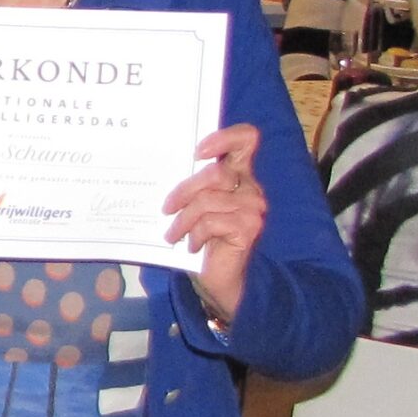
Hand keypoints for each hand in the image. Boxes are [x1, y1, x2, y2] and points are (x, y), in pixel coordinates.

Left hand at [164, 123, 265, 326]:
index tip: (198, 152)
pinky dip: (195, 234)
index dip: (224, 137)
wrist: (221, 279)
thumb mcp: (196, 206)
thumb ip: (193, 185)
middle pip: (215, 173)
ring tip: (173, 234)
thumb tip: (164, 167)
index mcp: (239, 174)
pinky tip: (191, 246)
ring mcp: (252, 208)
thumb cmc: (205, 238)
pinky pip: (210, 222)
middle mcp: (250, 187)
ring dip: (183, 220)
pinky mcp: (248, 227)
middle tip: (167, 208)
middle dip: (183, 191)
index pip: (246, 139)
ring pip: (207, 200)